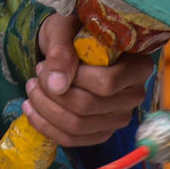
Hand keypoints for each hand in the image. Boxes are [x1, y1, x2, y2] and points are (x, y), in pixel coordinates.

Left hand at [23, 13, 153, 148]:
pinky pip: (72, 139)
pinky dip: (46, 127)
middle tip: (35, 75)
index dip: (72, 78)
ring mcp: (119, 117)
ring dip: (45, 110)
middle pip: (88, 106)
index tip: (45, 64)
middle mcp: (134, 95)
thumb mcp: (65, 29)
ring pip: (77, 126)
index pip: (106, 83)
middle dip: (52, 94)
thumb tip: (56, 85)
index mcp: (138, 66)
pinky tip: (31, 109)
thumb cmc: (73, 31)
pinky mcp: (102, 132)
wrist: (72, 43)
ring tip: (31, 89)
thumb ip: (62, 51)